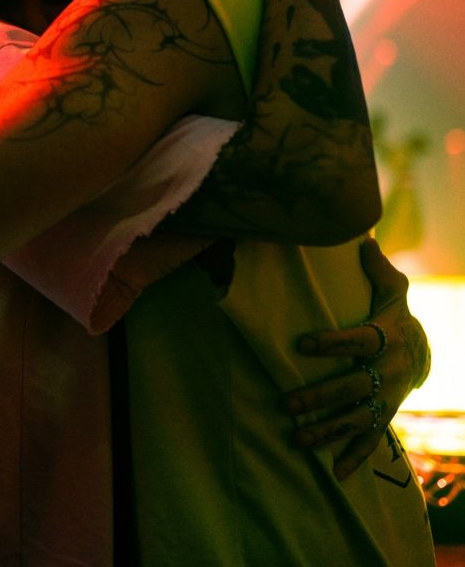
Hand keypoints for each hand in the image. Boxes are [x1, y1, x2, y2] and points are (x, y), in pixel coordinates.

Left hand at [280, 238, 429, 480]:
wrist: (425, 349)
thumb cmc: (395, 312)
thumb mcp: (392, 288)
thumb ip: (376, 268)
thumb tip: (362, 238)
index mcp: (386, 336)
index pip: (357, 340)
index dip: (331, 342)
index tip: (302, 343)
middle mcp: (389, 370)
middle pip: (352, 386)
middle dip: (320, 397)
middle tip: (287, 404)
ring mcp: (389, 397)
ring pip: (357, 418)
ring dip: (327, 432)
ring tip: (296, 441)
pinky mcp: (387, 415)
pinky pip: (372, 440)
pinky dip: (355, 457)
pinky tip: (335, 473)